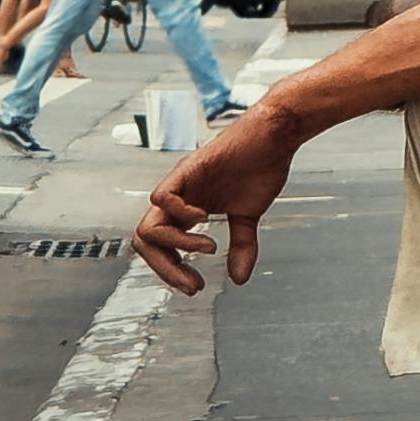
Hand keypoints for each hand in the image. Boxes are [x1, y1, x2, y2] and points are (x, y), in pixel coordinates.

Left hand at [132, 102, 300, 295]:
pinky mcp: (188, 170)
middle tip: (194, 284)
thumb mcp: (248, 217)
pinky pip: (162, 197)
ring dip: (176, 246)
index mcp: (185, 209)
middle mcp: (176, 198)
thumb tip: (238, 279)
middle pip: (145, 241)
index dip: (171, 270)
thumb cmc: (258, 167)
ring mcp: (179, 184)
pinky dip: (180, 216)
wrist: (274, 136)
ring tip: (208, 247)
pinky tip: (205, 218)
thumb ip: (241, 246)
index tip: (195, 284)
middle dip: (166, 269)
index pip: (159, 247)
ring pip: (149, 226)